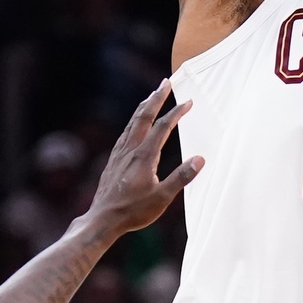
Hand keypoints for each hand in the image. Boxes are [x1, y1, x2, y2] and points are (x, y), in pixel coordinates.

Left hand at [84, 81, 201, 236]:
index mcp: (144, 156)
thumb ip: (181, 178)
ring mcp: (119, 154)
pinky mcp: (113, 160)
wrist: (102, 220)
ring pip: (132, 123)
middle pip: (144, 117)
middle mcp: (130, 150)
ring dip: (143, 107)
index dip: (176, 113)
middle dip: (156, 98)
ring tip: (151, 96)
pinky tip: (134, 125)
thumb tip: (200, 159)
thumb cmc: (133, 212)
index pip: (162, 127)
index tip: (188, 102)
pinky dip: (133, 122)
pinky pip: (124, 133)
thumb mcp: (162, 198)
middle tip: (165, 82)